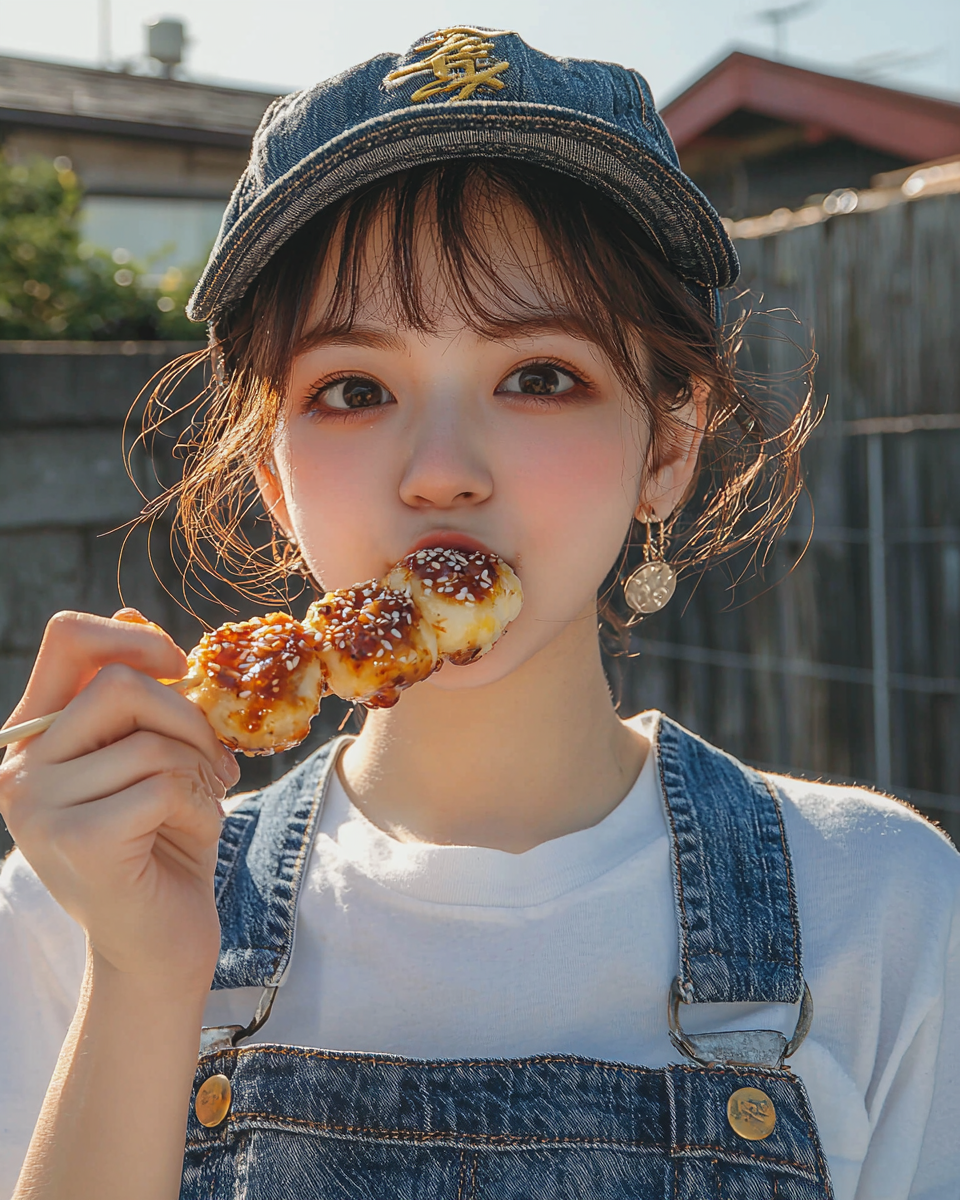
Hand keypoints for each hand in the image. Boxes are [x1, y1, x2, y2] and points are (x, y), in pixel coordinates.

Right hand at [0, 610, 239, 990]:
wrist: (159, 945)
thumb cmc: (162, 843)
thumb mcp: (153, 758)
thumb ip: (138, 697)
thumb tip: (133, 615)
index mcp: (34, 736)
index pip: (67, 638)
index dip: (133, 636)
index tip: (178, 667)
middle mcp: (18, 767)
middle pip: (120, 683)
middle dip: (187, 718)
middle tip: (214, 761)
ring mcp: (38, 805)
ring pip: (149, 740)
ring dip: (200, 771)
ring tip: (201, 806)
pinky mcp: (75, 840)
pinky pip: (162, 786)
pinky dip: (199, 808)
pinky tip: (192, 836)